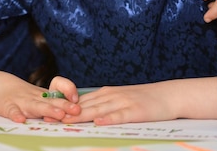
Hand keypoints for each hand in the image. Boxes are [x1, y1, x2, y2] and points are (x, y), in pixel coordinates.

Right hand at [0, 72, 79, 122]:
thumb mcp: (40, 96)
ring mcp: (21, 102)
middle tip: (76, 110)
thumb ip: (56, 102)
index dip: (69, 94)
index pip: (59, 93)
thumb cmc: (23, 95)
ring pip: (35, 106)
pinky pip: (12, 110)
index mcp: (44, 96)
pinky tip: (20, 119)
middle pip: (51, 101)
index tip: (78, 102)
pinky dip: (15, 114)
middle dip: (64, 105)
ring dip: (47, 109)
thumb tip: (76, 113)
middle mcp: (35, 98)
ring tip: (58, 114)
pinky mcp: (7, 106)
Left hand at [59, 78, 216, 124]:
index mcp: (106, 94)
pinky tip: (98, 122)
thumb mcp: (120, 100)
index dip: (63, 108)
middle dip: (66, 112)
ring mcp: (123, 102)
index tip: (48, 113)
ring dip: (81, 116)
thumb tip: (86, 115)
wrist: (169, 95)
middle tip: (49, 118)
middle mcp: (111, 96)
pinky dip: (108, 119)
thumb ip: (103, 106)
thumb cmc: (144, 100)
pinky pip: (120, 115)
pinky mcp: (136, 110)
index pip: (80, 102)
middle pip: (85, 105)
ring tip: (66, 121)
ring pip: (98, 110)